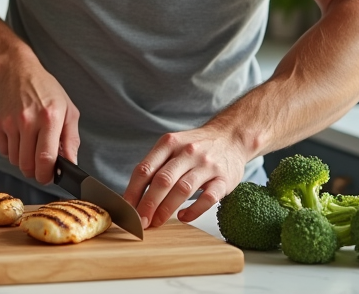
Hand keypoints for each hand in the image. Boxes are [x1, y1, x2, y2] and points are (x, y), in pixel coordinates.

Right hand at [0, 52, 79, 184]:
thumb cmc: (44, 89)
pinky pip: (4, 152)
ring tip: (31, 145)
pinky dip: (12, 151)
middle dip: (36, 172)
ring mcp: (10, 123)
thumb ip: (71, 140)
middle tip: (42, 166)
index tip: (50, 177)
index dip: (47, 176)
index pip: (46, 159)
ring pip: (15, 161)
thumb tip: (71, 165)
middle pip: (28, 166)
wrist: (13, 70)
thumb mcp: (67, 109)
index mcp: (50, 117)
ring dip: (24, 161)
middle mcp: (28, 121)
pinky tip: (19, 137)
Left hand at [123, 122, 247, 228]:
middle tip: (140, 222)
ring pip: (183, 189)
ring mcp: (207, 165)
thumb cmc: (196, 147)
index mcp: (169, 143)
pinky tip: (183, 217)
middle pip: (162, 180)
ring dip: (166, 209)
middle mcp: (187, 152)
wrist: (231, 136)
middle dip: (148, 204)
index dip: (133, 191)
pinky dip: (193, 211)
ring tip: (156, 222)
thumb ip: (155, 166)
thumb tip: (133, 196)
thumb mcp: (172, 146)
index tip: (127, 210)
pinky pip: (208, 198)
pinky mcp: (224, 179)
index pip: (145, 169)